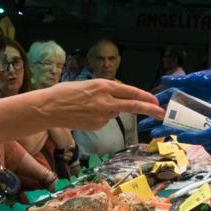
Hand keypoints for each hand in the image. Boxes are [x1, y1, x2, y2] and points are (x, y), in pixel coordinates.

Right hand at [39, 79, 164, 128]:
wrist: (49, 108)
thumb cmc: (64, 93)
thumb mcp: (88, 84)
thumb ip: (104, 90)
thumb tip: (117, 97)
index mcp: (104, 86)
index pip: (130, 91)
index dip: (144, 96)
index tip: (155, 100)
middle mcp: (106, 100)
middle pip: (132, 105)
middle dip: (149, 109)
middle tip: (161, 113)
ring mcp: (101, 115)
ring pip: (113, 112)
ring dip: (108, 110)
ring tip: (87, 106)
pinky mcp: (96, 125)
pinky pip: (103, 120)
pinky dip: (98, 117)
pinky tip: (84, 115)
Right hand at [138, 70, 210, 133]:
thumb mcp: (199, 79)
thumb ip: (182, 80)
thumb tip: (163, 79)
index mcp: (183, 91)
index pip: (165, 98)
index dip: (154, 102)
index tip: (144, 107)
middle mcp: (186, 103)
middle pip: (167, 112)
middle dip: (155, 118)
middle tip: (143, 126)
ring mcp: (193, 113)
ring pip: (175, 121)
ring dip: (164, 128)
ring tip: (153, 134)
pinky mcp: (201, 120)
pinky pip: (188, 127)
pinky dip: (179, 132)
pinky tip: (170, 137)